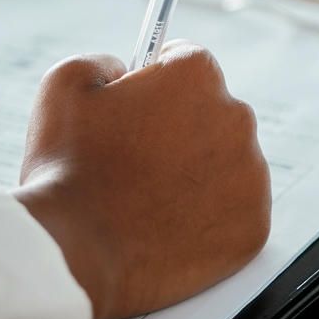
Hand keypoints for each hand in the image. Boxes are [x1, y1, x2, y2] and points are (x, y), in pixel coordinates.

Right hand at [15, 44, 271, 318]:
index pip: (186, 61)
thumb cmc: (70, 173)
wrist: (79, 258)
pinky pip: (234, 210)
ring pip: (225, 162)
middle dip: (177, 129)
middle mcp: (236, 116)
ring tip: (148, 200)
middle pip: (209, 111)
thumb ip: (100, 62)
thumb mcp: (64, 87)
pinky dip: (207, 217)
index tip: (139, 106)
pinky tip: (170, 227)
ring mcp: (251, 174)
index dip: (156, 83)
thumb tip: (121, 69)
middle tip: (136, 160)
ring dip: (194, 173)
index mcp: (196, 75)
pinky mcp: (254, 225)